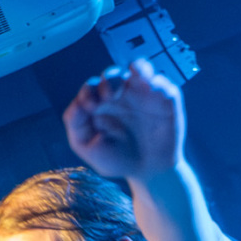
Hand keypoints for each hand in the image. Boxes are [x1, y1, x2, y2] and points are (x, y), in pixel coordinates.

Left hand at [62, 59, 185, 182]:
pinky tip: (151, 88)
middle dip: (109, 81)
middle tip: (108, 97)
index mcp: (101, 103)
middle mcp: (121, 94)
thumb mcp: (87, 146)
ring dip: (137, 68)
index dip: (88, 91)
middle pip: (113, 74)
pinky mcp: (165, 101)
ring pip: (140, 68)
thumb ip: (76, 124)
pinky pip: (163, 84)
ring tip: (136, 74)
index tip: (89, 107)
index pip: (91, 87)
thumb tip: (77, 103)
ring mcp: (144, 95)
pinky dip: (158, 81)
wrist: (148, 172)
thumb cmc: (116, 159)